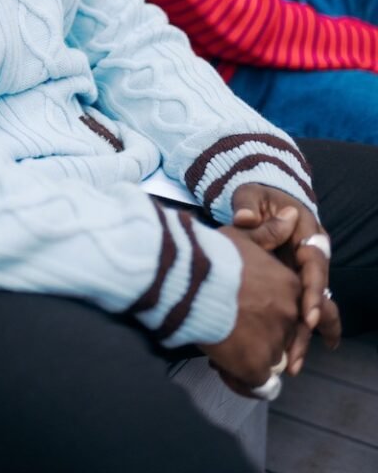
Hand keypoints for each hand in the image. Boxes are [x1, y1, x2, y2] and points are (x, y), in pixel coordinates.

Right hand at [200, 219, 300, 392]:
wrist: (186, 277)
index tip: (260, 319)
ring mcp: (274, 342)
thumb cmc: (211, 254)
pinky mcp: (255, 366)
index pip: (300, 312)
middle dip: (260, 338)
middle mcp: (290, 315)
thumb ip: (269, 232)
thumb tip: (293, 216)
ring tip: (219, 344)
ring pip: (268, 361)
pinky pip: (256, 385)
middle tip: (231, 331)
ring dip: (248, 358)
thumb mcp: (242, 237)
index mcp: (291, 286)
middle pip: (283, 338)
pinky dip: (239, 380)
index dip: (276, 318)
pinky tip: (220, 365)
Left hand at [231, 183, 340, 371]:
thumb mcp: (252, 195)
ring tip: (291, 366)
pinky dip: (288, 334)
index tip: (308, 316)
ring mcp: (299, 275)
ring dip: (300, 339)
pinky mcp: (287, 288)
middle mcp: (309, 259)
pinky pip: (293, 313)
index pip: (316, 266)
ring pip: (308, 311)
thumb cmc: (257, 200)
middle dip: (311, 329)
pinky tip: (281, 357)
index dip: (314, 293)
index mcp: (308, 235)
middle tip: (298, 357)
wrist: (256, 204)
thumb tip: (245, 217)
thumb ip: (248, 205)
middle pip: (319, 297)